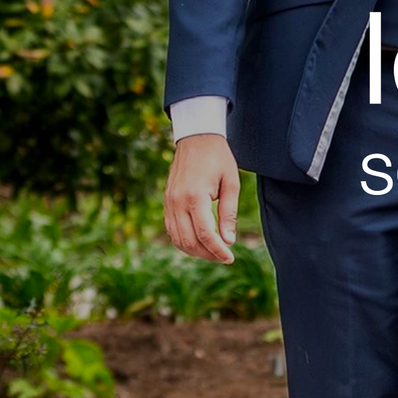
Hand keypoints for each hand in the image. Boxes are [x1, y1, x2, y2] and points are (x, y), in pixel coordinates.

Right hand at [164, 134, 240, 262]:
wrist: (196, 138)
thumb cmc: (218, 158)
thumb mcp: (231, 183)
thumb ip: (229, 213)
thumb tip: (228, 241)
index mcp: (195, 196)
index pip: (206, 234)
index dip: (218, 250)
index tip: (230, 258)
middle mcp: (177, 202)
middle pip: (189, 241)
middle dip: (208, 254)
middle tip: (224, 257)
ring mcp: (169, 202)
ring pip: (178, 239)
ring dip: (195, 251)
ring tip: (213, 252)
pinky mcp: (166, 202)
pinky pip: (171, 230)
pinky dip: (184, 241)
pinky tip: (199, 242)